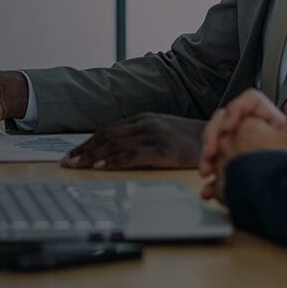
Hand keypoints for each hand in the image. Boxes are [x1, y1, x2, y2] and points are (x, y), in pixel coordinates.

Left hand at [60, 113, 205, 169]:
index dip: (88, 143)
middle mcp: (145, 123)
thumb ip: (142, 139)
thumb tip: (118, 153)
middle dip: (84, 150)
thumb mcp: (163, 133)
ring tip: (77, 166)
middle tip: (67, 162)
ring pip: (115, 144)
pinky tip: (101, 168)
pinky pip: (132, 155)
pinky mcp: (162, 148)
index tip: (72, 154)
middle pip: (106, 136)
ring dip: (93, 157)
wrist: (219, 138)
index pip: (108, 130)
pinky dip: (113, 161)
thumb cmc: (191, 141)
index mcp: (143, 119)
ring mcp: (154, 134)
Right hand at [197, 91, 284, 186]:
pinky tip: (210, 190)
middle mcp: (257, 134)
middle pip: (225, 122)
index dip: (235, 110)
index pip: (249, 102)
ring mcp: (246, 154)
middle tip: (212, 152)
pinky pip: (221, 173)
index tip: (230, 127)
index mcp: (273, 123)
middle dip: (212, 135)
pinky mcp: (241, 175)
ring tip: (207, 171)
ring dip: (207, 157)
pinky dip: (211, 181)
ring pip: (218, 146)